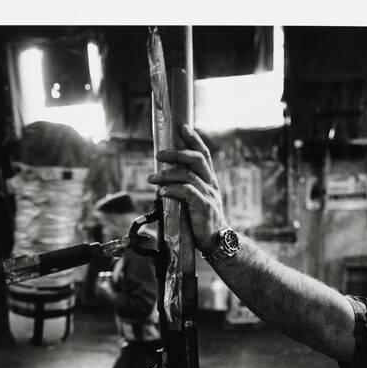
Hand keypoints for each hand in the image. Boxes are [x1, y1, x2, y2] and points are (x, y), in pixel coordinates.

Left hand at [147, 124, 227, 253]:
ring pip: (187, 176)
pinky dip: (172, 190)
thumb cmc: (201, 220)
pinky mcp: (203, 206)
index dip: (194, 139)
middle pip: (196, 159)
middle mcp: (211, 184)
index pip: (204, 154)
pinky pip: (186, 192)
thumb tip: (165, 179)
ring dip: (166, 175)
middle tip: (158, 154)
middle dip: (176, 153)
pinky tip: (161, 193)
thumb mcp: (196, 199)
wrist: (215, 240)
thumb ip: (186, 187)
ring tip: (151, 179)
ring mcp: (208, 194)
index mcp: (210, 180)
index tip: (183, 128)